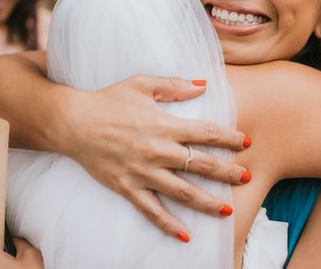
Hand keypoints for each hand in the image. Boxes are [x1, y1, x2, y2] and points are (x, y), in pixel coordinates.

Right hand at [60, 75, 250, 238]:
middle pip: (201, 164)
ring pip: (182, 192)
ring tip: (228, 210)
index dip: (229, 138)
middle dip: (228, 172)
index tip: (246, 142)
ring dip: (208, 202)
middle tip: (247, 177)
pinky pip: (152, 210)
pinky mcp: (127, 188)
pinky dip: (168, 224)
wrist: (73, 122)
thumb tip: (202, 84)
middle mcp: (158, 151)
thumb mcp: (142, 84)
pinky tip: (186, 235)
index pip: (206, 133)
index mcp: (164, 125)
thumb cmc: (108, 100)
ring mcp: (143, 172)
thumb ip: (174, 85)